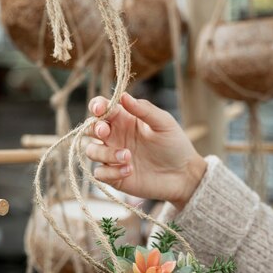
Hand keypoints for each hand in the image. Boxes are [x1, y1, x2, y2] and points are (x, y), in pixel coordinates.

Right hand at [85, 93, 206, 210]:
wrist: (184, 175)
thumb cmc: (175, 145)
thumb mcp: (164, 123)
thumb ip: (144, 109)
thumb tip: (123, 95)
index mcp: (124, 120)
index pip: (101, 108)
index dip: (96, 106)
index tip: (100, 109)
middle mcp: (115, 137)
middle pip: (89, 129)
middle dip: (93, 129)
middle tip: (106, 132)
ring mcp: (112, 157)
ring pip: (91, 151)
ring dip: (105, 153)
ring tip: (129, 156)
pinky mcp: (115, 177)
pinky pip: (99, 173)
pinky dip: (110, 172)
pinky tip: (129, 171)